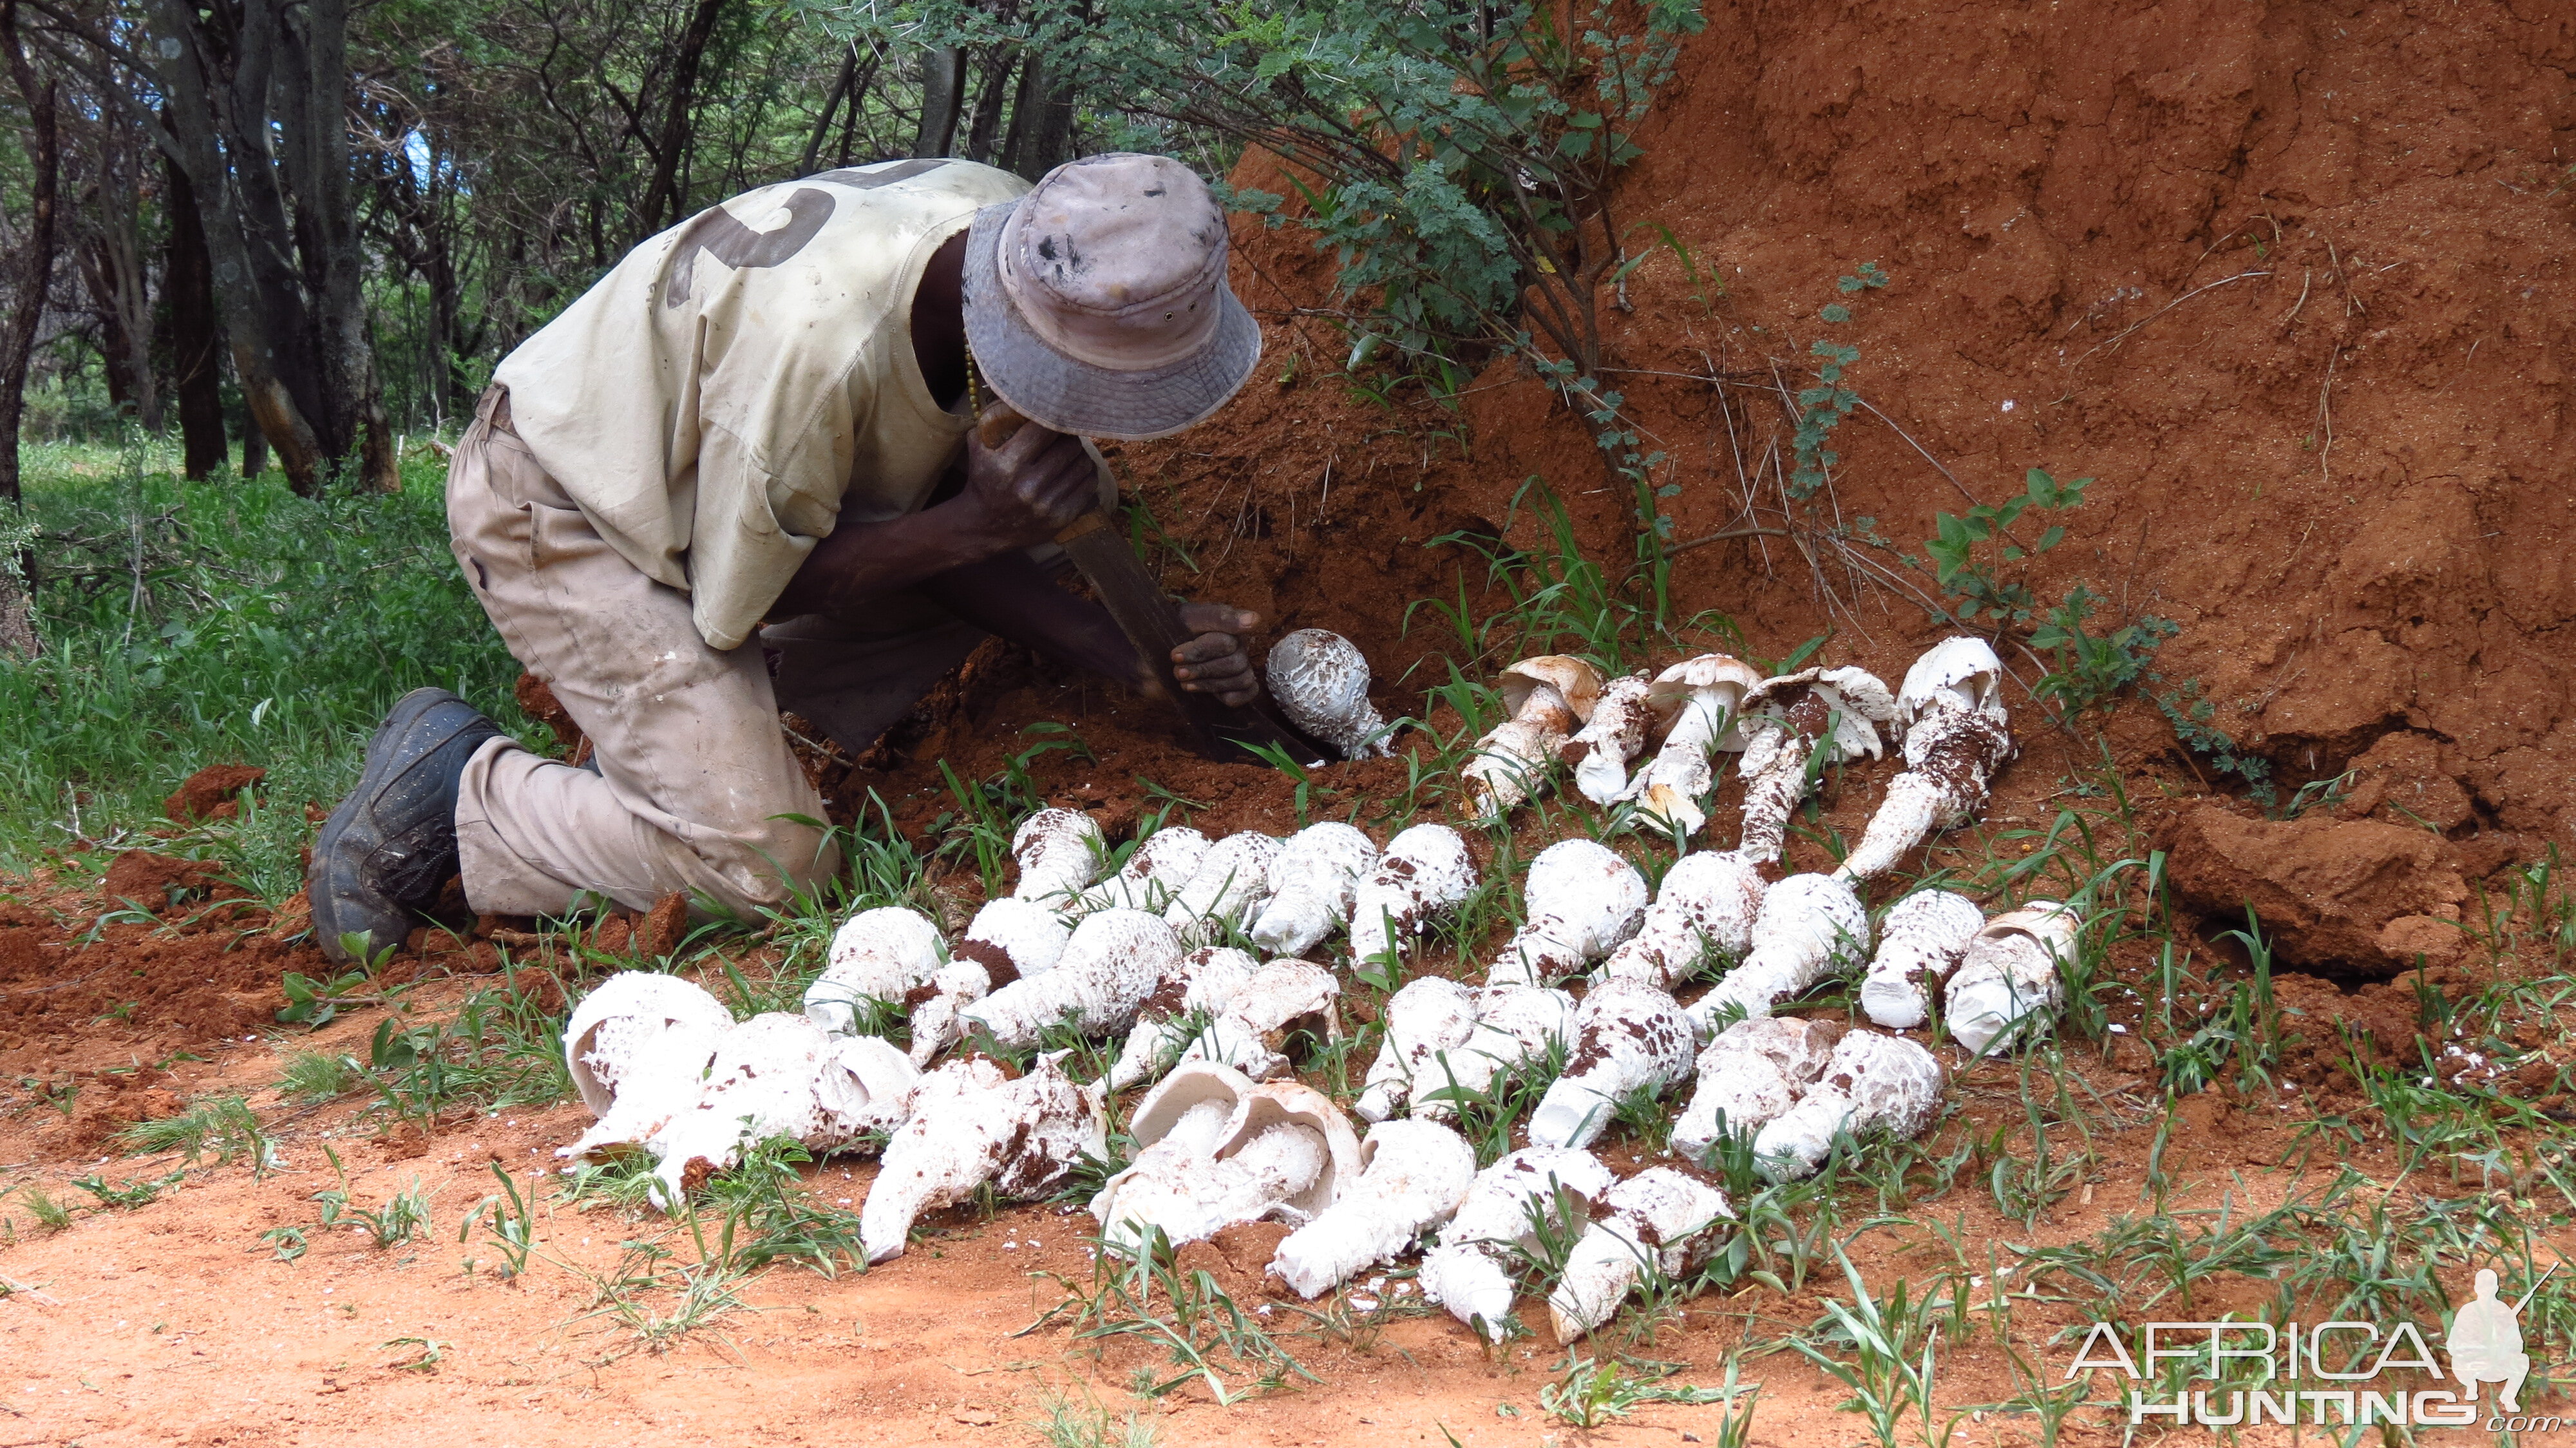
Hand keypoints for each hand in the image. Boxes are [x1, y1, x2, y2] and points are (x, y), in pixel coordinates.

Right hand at [958, 414, 1097, 550]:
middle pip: (1069, 447)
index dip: (1056, 418)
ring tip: (1075, 450)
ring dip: (1082, 454)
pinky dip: (1088, 474)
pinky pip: (1088, 487)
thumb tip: (1012, 398)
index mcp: (1008, 465)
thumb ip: (990, 424)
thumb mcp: (977, 452)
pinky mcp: (1061, 518)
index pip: (1045, 430)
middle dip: (1071, 436)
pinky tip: (1081, 469)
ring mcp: (1047, 505)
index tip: (1058, 415)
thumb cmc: (982, 484)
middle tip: (1069, 433)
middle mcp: (1029, 486)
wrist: (983, 529)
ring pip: (1082, 466)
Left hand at [1154, 603, 1261, 705]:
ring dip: (1211, 684)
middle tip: (1178, 672)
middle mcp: (1236, 645)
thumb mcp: (1186, 619)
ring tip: (1186, 683)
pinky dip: (1232, 696)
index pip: (1226, 642)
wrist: (1146, 663)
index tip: (1175, 655)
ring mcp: (1237, 667)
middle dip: (1203, 670)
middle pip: (1235, 663)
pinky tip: (1213, 696)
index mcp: (1227, 625)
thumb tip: (1254, 620)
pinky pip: (1249, 692)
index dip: (1200, 651)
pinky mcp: (1234, 687)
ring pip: (1241, 678)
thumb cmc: (1165, 636)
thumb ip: (1218, 617)